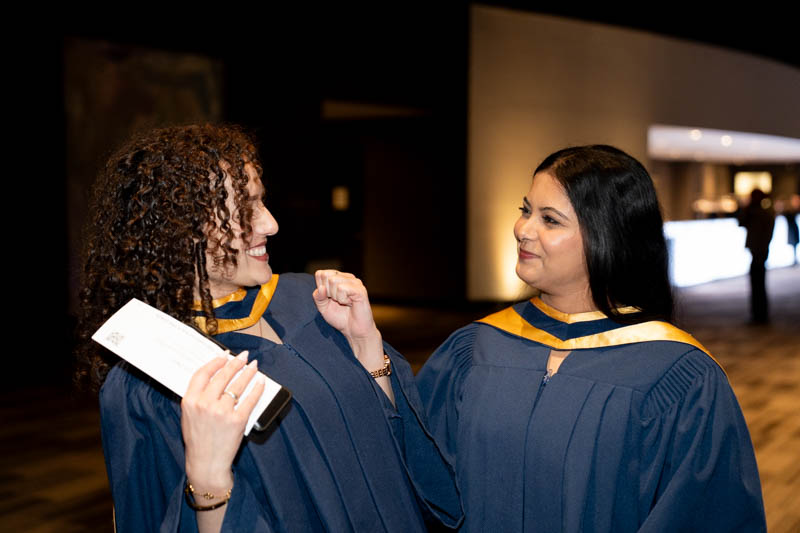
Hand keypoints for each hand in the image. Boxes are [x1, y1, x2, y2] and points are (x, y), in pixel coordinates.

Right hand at [181, 352, 264, 492]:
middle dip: (235, 363)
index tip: (224, 356)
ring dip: (248, 372)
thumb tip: (214, 376)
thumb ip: (197, 397)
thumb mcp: (188, 416)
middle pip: (223, 376)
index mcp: (190, 401)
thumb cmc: (198, 440)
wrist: (206, 463)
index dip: (215, 362)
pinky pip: (250, 399)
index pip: (202, 373)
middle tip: (243, 357)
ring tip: (253, 366)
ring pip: (238, 384)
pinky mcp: (237, 420)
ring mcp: (222, 412)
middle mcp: (205, 404)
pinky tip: (260, 382)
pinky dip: (257, 388)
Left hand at [312, 270, 382, 364]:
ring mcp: (355, 282)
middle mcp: (347, 277)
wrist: (354, 331)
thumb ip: (318, 297)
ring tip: (345, 303)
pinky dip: (342, 299)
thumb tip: (321, 288)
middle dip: (328, 293)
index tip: (330, 299)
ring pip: (333, 281)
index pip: (321, 274)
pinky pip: (342, 288)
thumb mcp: (323, 307)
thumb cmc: (340, 318)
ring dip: (336, 297)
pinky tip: (350, 303)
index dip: (321, 289)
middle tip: (338, 302)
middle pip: (326, 276)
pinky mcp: (360, 289)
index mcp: (338, 278)